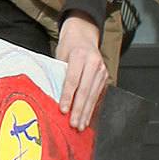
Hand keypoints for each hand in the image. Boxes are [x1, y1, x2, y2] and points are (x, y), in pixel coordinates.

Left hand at [55, 14, 110, 131]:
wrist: (83, 34)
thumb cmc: (69, 45)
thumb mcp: (60, 55)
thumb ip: (59, 73)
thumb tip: (53, 95)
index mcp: (79, 55)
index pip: (73, 80)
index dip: (68, 96)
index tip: (63, 110)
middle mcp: (93, 62)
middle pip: (85, 90)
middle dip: (79, 109)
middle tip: (73, 123)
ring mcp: (101, 69)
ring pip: (93, 94)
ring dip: (86, 112)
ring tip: (80, 125)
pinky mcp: (105, 76)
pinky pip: (98, 94)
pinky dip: (92, 107)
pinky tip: (87, 117)